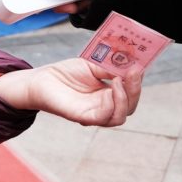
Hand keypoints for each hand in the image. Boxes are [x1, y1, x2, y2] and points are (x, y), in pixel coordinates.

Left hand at [0, 59, 141, 126]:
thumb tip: (131, 64)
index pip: (131, 93)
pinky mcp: (83, 117)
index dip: (137, 81)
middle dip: (135, 89)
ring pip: (121, 116)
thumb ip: (111, 66)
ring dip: (126, 97)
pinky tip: (112, 88)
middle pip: (129, 106)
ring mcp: (95, 114)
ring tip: (121, 80)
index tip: (140, 65)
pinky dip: (113, 104)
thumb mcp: (94, 64)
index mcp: (109, 94)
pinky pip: (104, 117)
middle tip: (135, 71)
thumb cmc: (66, 73)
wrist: (41, 79)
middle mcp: (104, 107)